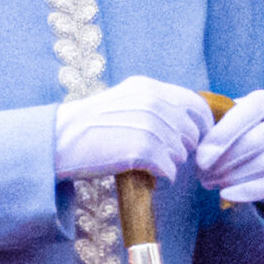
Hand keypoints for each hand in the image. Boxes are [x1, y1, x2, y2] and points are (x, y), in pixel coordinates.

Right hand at [54, 75, 213, 181]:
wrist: (61, 139)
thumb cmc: (92, 124)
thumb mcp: (125, 100)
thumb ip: (154, 104)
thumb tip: (186, 121)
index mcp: (148, 87)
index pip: (195, 104)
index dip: (202, 124)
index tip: (198, 139)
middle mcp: (152, 101)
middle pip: (191, 132)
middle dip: (183, 148)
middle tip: (163, 155)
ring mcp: (148, 124)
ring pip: (181, 153)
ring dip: (169, 162)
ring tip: (146, 161)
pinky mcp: (142, 149)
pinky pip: (170, 170)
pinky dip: (160, 176)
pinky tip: (144, 171)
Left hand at [195, 89, 263, 208]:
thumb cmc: (250, 122)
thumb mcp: (238, 111)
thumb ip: (218, 120)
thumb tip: (193, 141)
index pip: (241, 118)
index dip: (219, 139)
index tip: (200, 160)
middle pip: (252, 144)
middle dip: (223, 163)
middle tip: (201, 175)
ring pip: (263, 165)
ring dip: (233, 178)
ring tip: (209, 183)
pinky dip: (248, 192)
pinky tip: (227, 195)